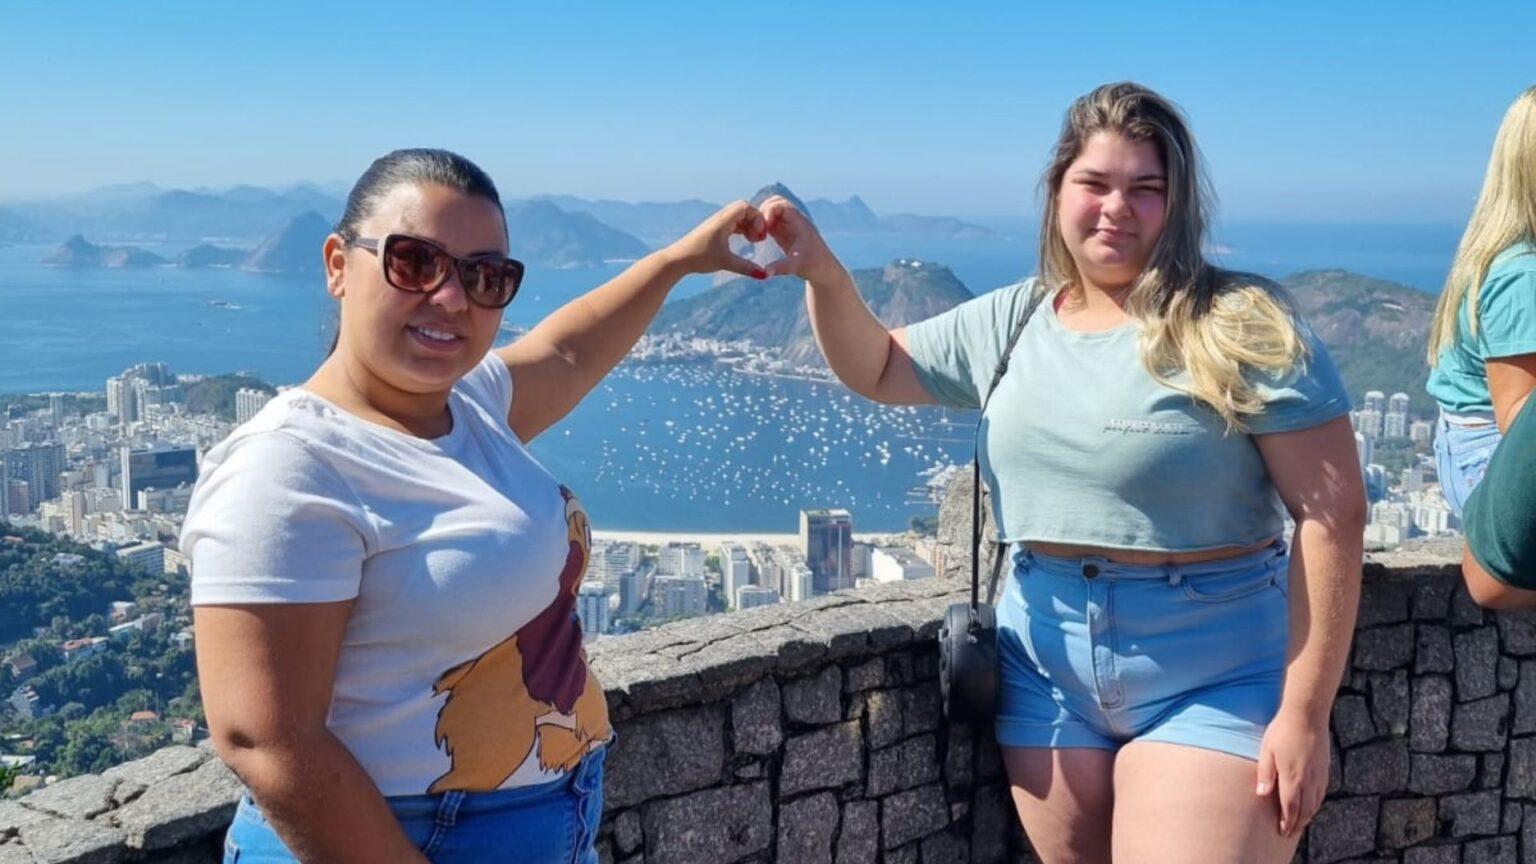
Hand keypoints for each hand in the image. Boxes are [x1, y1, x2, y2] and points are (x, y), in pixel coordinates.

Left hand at [663, 201, 768, 278]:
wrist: (678, 259)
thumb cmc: (699, 258)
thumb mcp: (725, 262)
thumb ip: (746, 267)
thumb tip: (765, 275)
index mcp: (723, 220)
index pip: (746, 207)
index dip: (757, 219)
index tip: (759, 236)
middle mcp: (720, 218)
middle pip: (744, 209)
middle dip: (755, 221)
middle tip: (759, 238)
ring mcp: (717, 223)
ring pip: (739, 216)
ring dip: (749, 226)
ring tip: (754, 241)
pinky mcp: (715, 229)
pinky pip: (733, 223)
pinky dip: (742, 229)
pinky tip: (745, 241)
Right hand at [760, 196, 840, 282]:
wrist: (823, 270)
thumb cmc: (813, 266)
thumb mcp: (796, 266)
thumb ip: (780, 268)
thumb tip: (764, 274)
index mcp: (798, 222)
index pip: (781, 204)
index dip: (769, 211)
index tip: (764, 227)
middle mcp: (793, 220)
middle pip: (774, 202)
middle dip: (763, 212)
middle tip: (758, 229)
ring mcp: (788, 225)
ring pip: (771, 211)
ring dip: (761, 219)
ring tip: (758, 235)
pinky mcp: (783, 233)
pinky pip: (770, 222)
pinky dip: (762, 226)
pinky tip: (759, 239)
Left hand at [1255, 705, 1329, 837]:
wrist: (1307, 715)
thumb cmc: (1282, 731)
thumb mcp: (1267, 751)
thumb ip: (1265, 774)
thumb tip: (1261, 795)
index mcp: (1292, 777)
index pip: (1290, 807)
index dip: (1287, 822)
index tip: (1283, 832)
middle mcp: (1308, 780)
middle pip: (1305, 809)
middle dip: (1298, 823)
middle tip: (1290, 833)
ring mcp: (1319, 774)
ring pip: (1316, 803)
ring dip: (1308, 815)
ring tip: (1300, 823)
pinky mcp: (1325, 768)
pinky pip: (1322, 792)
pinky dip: (1317, 803)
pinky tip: (1312, 804)